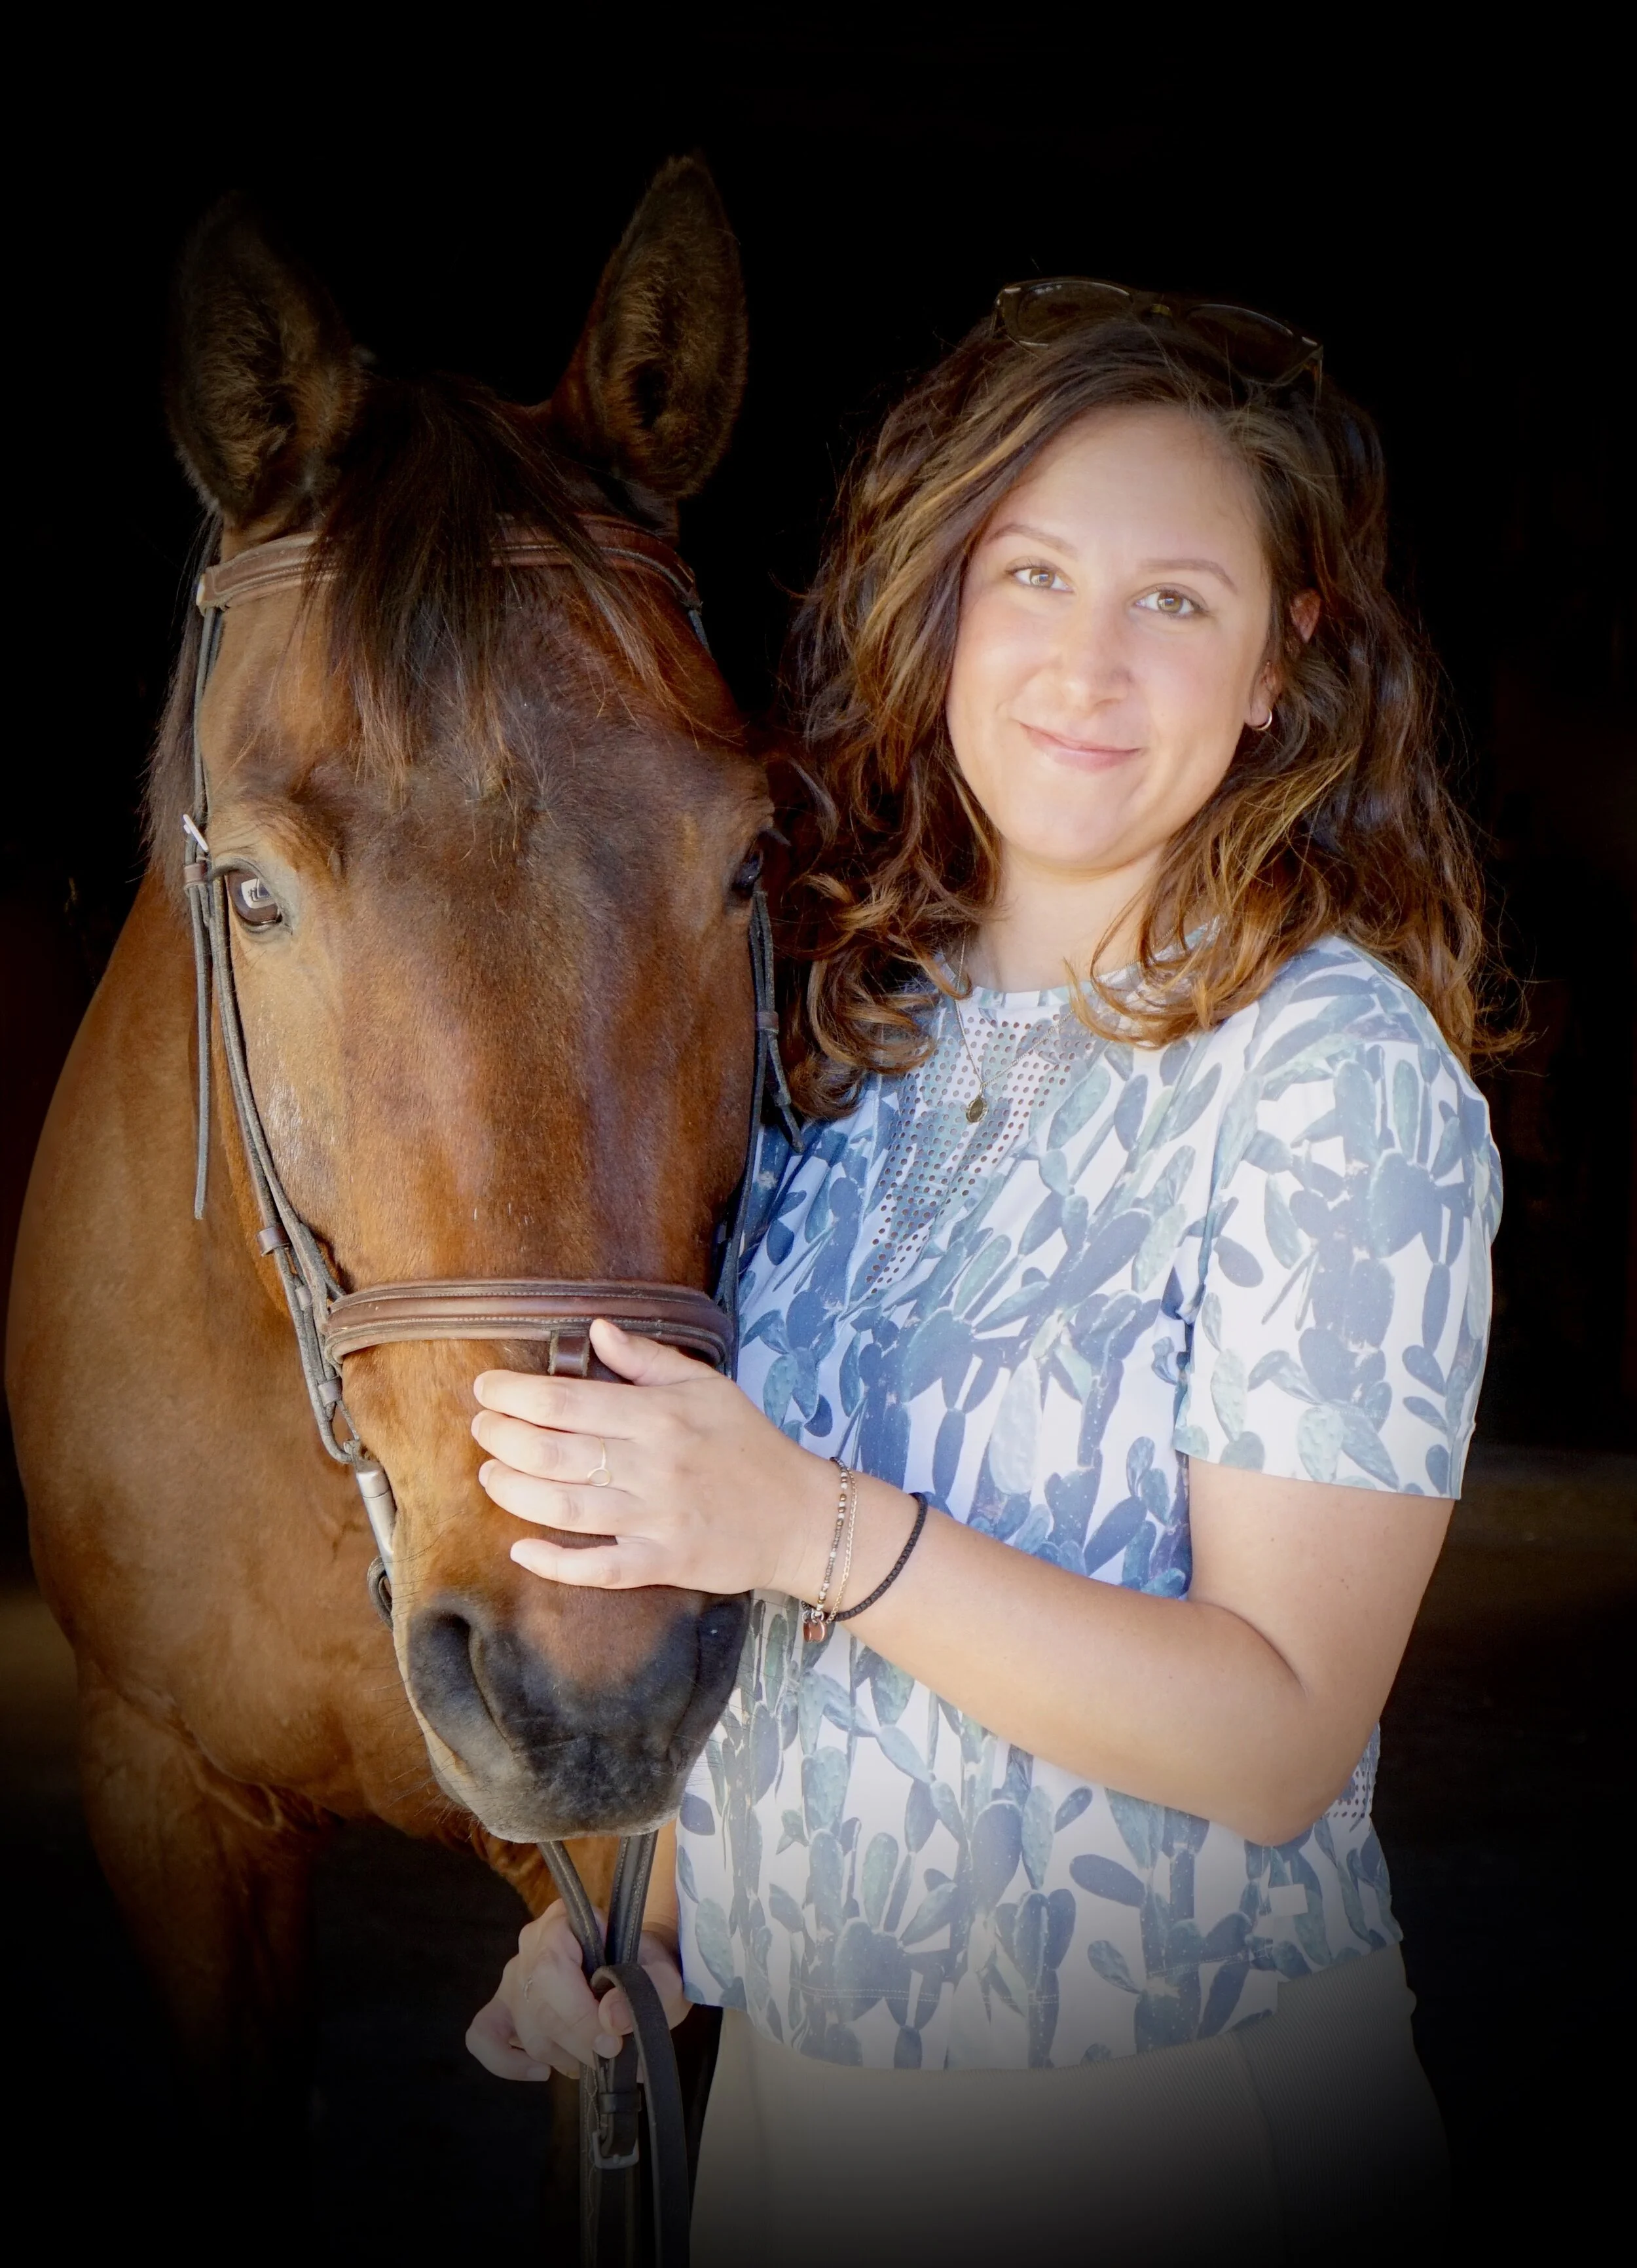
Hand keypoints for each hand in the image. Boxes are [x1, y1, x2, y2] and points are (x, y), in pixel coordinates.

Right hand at [466, 1900, 687, 2081]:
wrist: (640, 1969)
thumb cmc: (648, 1968)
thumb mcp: (664, 1973)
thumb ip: (650, 1987)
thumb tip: (612, 2018)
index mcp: (564, 1922)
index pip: (552, 1969)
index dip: (578, 2014)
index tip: (612, 2043)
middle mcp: (530, 1945)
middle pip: (538, 2006)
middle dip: (578, 2042)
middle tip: (615, 2058)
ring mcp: (512, 1979)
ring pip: (526, 2030)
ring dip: (565, 2056)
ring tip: (600, 2058)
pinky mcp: (504, 2009)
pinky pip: (484, 2036)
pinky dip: (504, 2061)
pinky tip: (540, 2071)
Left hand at [470, 1318, 838, 1596]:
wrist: (801, 1514)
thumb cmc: (749, 1443)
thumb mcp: (707, 1386)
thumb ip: (647, 1358)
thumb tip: (595, 1330)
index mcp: (659, 1415)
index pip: (566, 1400)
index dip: (513, 1394)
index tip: (485, 1388)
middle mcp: (653, 1465)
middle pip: (554, 1452)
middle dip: (503, 1439)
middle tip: (482, 1429)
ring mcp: (657, 1519)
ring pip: (565, 1508)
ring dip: (514, 1492)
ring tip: (490, 1475)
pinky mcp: (664, 1564)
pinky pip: (599, 1568)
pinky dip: (555, 1563)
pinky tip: (521, 1550)